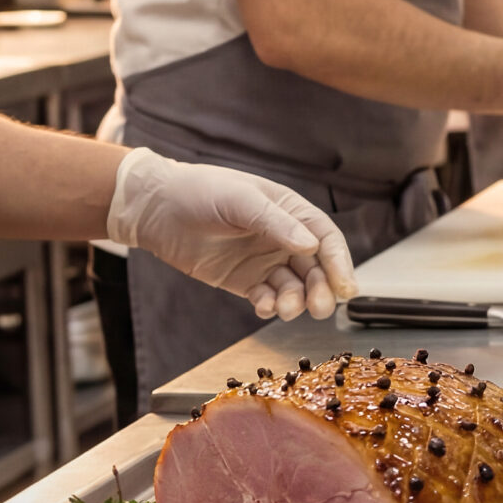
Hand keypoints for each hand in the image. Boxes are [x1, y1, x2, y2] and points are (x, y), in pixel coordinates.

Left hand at [107, 148, 357, 319]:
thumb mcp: (240, 200)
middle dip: (321, 290)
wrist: (155, 208)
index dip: (339, 263)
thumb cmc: (200, 192)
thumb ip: (276, 223)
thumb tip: (312, 246)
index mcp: (290, 212)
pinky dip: (270, 305)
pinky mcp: (245, 280)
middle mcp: (284, 238)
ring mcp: (265, 260)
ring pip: (294, 287)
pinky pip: (267, 297)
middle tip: (320, 309)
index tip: (346, 287)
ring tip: (284, 309)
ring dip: (295, 301)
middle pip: (316, 269)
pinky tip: (263, 307)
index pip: (327, 239)